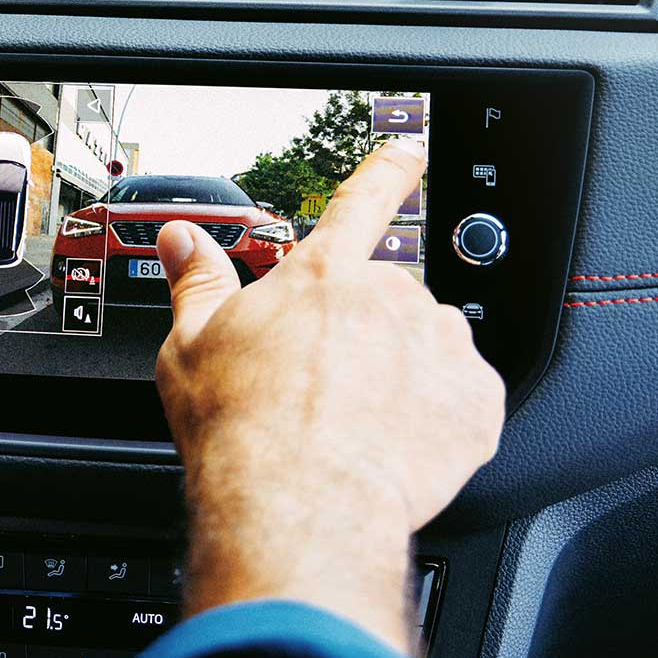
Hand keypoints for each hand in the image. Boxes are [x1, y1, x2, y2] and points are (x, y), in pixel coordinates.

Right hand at [154, 137, 503, 650]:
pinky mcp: (475, 401)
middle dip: (366, 334)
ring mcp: (438, 346)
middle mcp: (389, 297)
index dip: (387, 172)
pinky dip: (440, 418)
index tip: (409, 153)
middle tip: (329, 387)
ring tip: (361, 423)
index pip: (362, 202)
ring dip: (406, 372)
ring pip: (430, 345)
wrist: (300, 505)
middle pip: (388, 299)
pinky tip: (397, 445)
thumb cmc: (242, 431)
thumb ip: (198, 283)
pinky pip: (465, 398)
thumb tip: (183, 240)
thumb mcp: (193, 346)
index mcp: (321, 276)